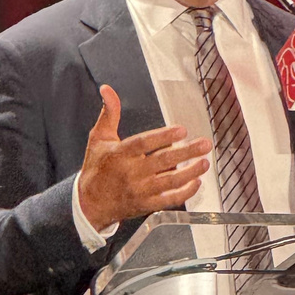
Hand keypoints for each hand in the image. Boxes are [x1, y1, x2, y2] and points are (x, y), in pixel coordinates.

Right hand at [78, 85, 211, 230]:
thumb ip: (109, 113)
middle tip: (205, 144)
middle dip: (186, 152)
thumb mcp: (98, 138)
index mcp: (120, 154)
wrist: (89, 203)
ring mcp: (139, 190)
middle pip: (162, 161)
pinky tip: (196, 183)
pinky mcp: (145, 205)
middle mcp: (130, 172)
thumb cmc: (96, 168)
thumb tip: (107, 89)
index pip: (143, 143)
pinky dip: (184, 193)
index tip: (182, 130)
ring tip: (205, 163)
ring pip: (169, 181)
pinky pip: (168, 200)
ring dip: (190, 172)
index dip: (163, 136)